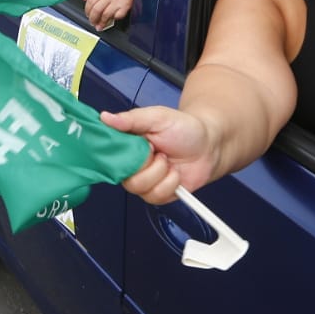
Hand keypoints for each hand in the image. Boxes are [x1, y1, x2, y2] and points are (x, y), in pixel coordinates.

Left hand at [83, 0, 133, 30]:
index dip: (87, 10)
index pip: (91, 0)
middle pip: (97, 9)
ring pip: (105, 14)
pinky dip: (113, 19)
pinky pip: (116, 16)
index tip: (87, 15)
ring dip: (101, 22)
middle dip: (93, 18)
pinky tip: (111, 19)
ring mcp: (118, 0)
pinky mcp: (125, 6)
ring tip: (100, 25)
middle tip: (93, 22)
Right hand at [99, 106, 216, 204]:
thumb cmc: (184, 128)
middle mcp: (132, 164)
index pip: (108, 154)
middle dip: (145, 163)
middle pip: (123, 175)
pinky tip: (174, 173)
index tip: (135, 147)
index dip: (118, 155)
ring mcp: (144, 181)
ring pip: (139, 187)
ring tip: (168, 160)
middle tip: (157, 150)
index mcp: (127, 144)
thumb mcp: (158, 117)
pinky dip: (170, 183)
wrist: (209, 146)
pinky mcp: (158, 193)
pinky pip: (155, 196)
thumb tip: (105, 117)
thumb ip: (131, 118)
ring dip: (159, 173)